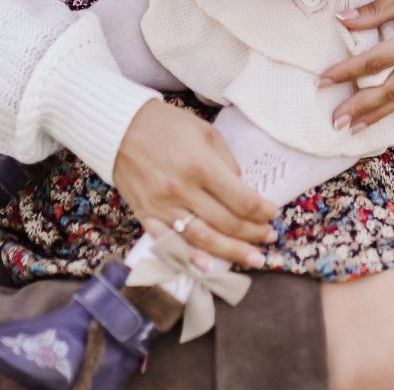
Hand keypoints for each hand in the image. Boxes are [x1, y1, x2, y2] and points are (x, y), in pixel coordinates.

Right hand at [111, 100, 278, 269]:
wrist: (120, 128)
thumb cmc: (168, 126)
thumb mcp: (206, 133)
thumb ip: (227, 163)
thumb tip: (241, 191)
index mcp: (200, 166)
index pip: (241, 199)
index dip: (262, 210)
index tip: (273, 212)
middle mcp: (182, 190)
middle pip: (226, 223)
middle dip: (253, 233)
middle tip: (269, 237)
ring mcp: (162, 207)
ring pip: (202, 239)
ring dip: (231, 252)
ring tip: (253, 259)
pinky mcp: (146, 216)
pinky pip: (169, 244)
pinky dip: (189, 258)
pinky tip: (207, 267)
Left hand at [318, 0, 393, 132]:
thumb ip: (375, 10)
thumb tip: (342, 20)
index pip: (378, 60)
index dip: (349, 71)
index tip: (324, 80)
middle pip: (393, 88)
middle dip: (363, 106)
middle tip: (337, 120)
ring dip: (378, 114)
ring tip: (353, 127)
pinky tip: (378, 114)